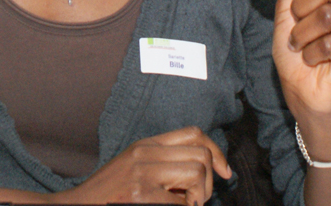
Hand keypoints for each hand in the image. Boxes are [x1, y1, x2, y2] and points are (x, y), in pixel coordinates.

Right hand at [55, 126, 231, 205]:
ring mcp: (143, 174)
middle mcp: (145, 153)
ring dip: (198, 198)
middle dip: (209, 182)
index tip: (224, 173)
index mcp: (146, 144)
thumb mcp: (134, 166)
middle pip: (201, 154)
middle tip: (196, 200)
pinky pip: (181, 202)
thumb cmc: (106, 194)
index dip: (217, 152)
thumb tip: (203, 171)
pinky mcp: (142, 195)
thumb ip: (162, 162)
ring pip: (197, 174)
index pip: (194, 133)